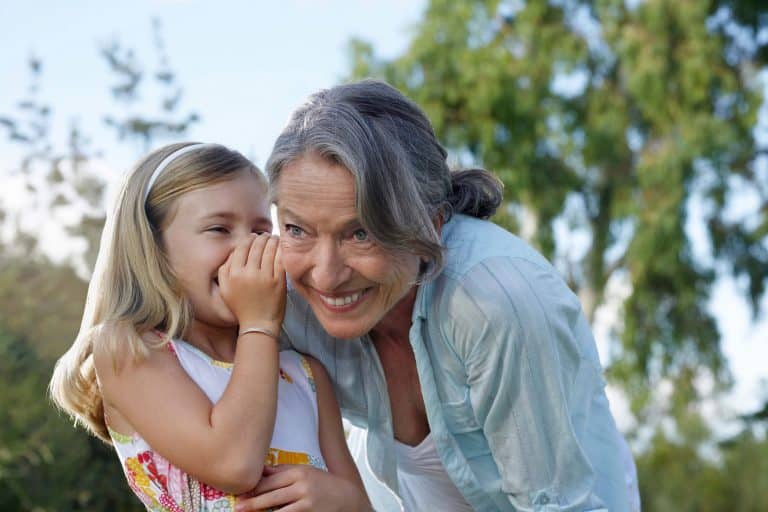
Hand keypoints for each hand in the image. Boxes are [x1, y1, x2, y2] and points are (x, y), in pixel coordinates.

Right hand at [218, 234, 285, 332]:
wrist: (258, 324)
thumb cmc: (241, 307)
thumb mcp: (225, 289)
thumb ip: (224, 270)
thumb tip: (234, 252)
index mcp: (233, 275)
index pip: (241, 248)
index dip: (248, 240)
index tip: (253, 237)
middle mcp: (248, 274)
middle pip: (256, 247)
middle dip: (261, 238)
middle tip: (265, 235)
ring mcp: (264, 277)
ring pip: (269, 250)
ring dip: (272, 241)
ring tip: (273, 238)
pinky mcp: (278, 281)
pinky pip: (280, 259)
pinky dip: (280, 250)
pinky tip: (281, 247)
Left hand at [235, 465, 371, 511]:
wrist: (347, 498)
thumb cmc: (323, 484)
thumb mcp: (305, 472)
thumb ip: (282, 472)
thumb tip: (260, 470)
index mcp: (298, 472)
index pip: (271, 480)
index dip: (254, 488)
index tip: (241, 492)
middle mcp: (302, 485)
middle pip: (271, 495)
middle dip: (253, 502)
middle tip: (238, 507)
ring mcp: (306, 501)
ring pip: (278, 510)